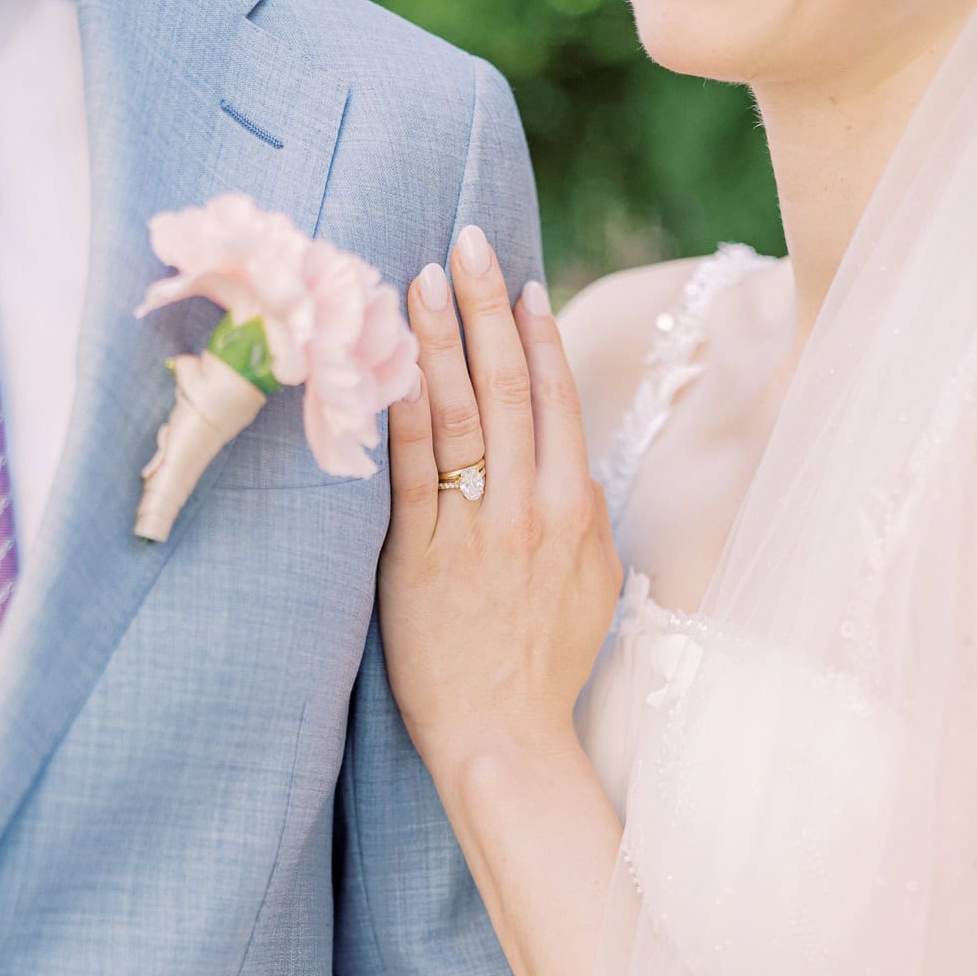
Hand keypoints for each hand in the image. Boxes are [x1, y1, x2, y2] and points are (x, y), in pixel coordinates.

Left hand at [379, 228, 620, 787]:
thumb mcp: (592, 585)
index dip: (537, 335)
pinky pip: (407, 468)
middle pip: (508, 386)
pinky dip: (400, 407)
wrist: (503, 735)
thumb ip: (581, 516)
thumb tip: (570, 463)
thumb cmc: (544, 666)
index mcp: (576, 510)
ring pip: (458, 414)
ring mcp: (471, 530)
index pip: (557, 400)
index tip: (518, 281)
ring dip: (438, 339)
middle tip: (464, 240)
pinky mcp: (417, 557)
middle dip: (485, 307)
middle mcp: (529, 509)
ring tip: (417, 277)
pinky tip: (384, 360)